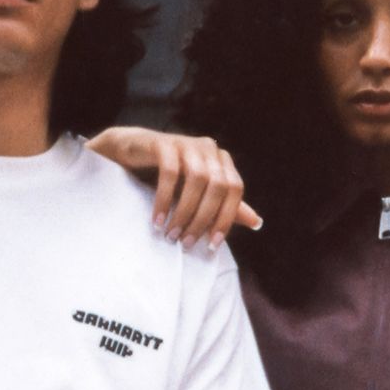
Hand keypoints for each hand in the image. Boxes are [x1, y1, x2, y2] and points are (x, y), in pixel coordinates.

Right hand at [86, 125, 261, 248]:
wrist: (132, 152)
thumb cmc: (169, 177)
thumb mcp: (198, 194)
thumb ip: (225, 206)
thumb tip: (257, 222)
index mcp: (222, 161)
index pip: (235, 190)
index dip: (226, 219)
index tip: (211, 246)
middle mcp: (208, 149)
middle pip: (218, 186)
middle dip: (203, 218)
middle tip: (186, 242)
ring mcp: (187, 143)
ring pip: (197, 179)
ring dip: (184, 211)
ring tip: (171, 234)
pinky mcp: (163, 143)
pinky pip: (169, 172)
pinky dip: (164, 199)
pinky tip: (157, 219)